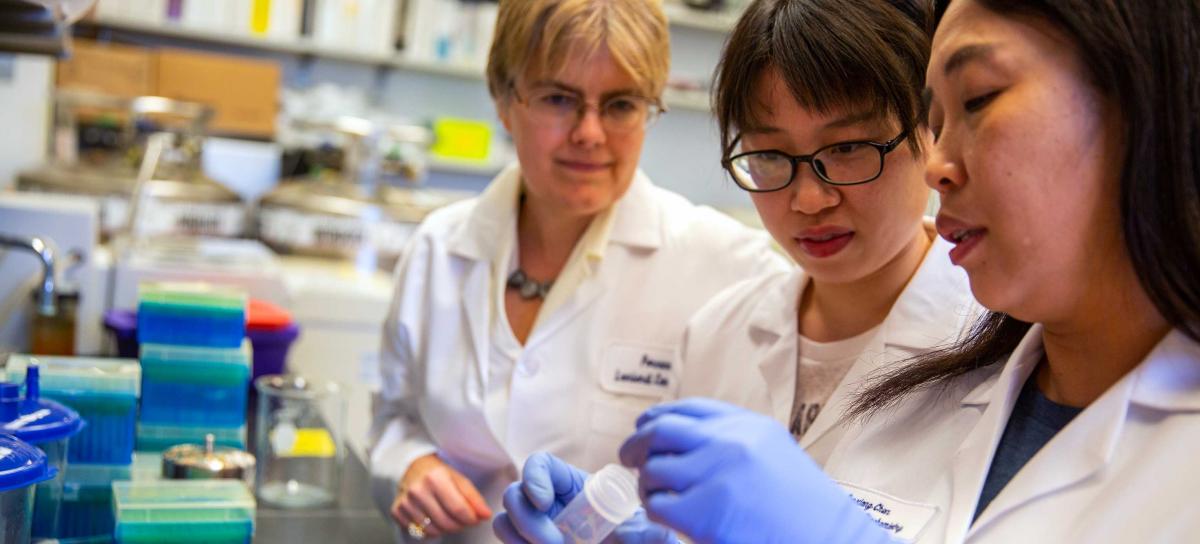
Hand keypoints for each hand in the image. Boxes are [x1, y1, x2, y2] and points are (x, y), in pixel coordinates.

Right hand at [391, 453, 492, 538]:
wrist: (411, 468)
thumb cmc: (438, 474)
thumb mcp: (459, 479)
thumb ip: (474, 498)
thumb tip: (486, 515)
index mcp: (435, 478)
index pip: (458, 509)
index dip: (471, 519)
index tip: (475, 519)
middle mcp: (418, 490)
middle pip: (446, 522)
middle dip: (460, 525)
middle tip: (464, 520)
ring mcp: (405, 502)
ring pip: (434, 530)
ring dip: (447, 528)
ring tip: (449, 518)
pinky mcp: (397, 512)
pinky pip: (420, 532)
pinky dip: (431, 529)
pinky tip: (433, 518)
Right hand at [493, 452, 676, 543]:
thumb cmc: (632, 538)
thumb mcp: (641, 532)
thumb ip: (646, 533)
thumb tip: (653, 535)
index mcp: (572, 484)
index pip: (539, 464)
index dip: (533, 477)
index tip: (544, 502)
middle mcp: (548, 502)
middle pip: (514, 495)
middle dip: (527, 520)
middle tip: (555, 543)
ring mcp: (535, 524)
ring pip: (505, 522)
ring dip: (518, 537)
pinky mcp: (529, 542)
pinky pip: (511, 543)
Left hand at [619, 398, 890, 543]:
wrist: (827, 542)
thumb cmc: (802, 510)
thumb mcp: (775, 456)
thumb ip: (735, 442)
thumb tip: (680, 439)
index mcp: (749, 426)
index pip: (690, 408)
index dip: (658, 416)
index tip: (644, 426)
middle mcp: (730, 442)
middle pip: (661, 430)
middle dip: (637, 443)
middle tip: (627, 457)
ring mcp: (715, 475)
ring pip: (654, 468)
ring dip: (646, 481)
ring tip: (652, 493)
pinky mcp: (703, 512)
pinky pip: (657, 503)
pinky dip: (654, 508)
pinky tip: (665, 515)